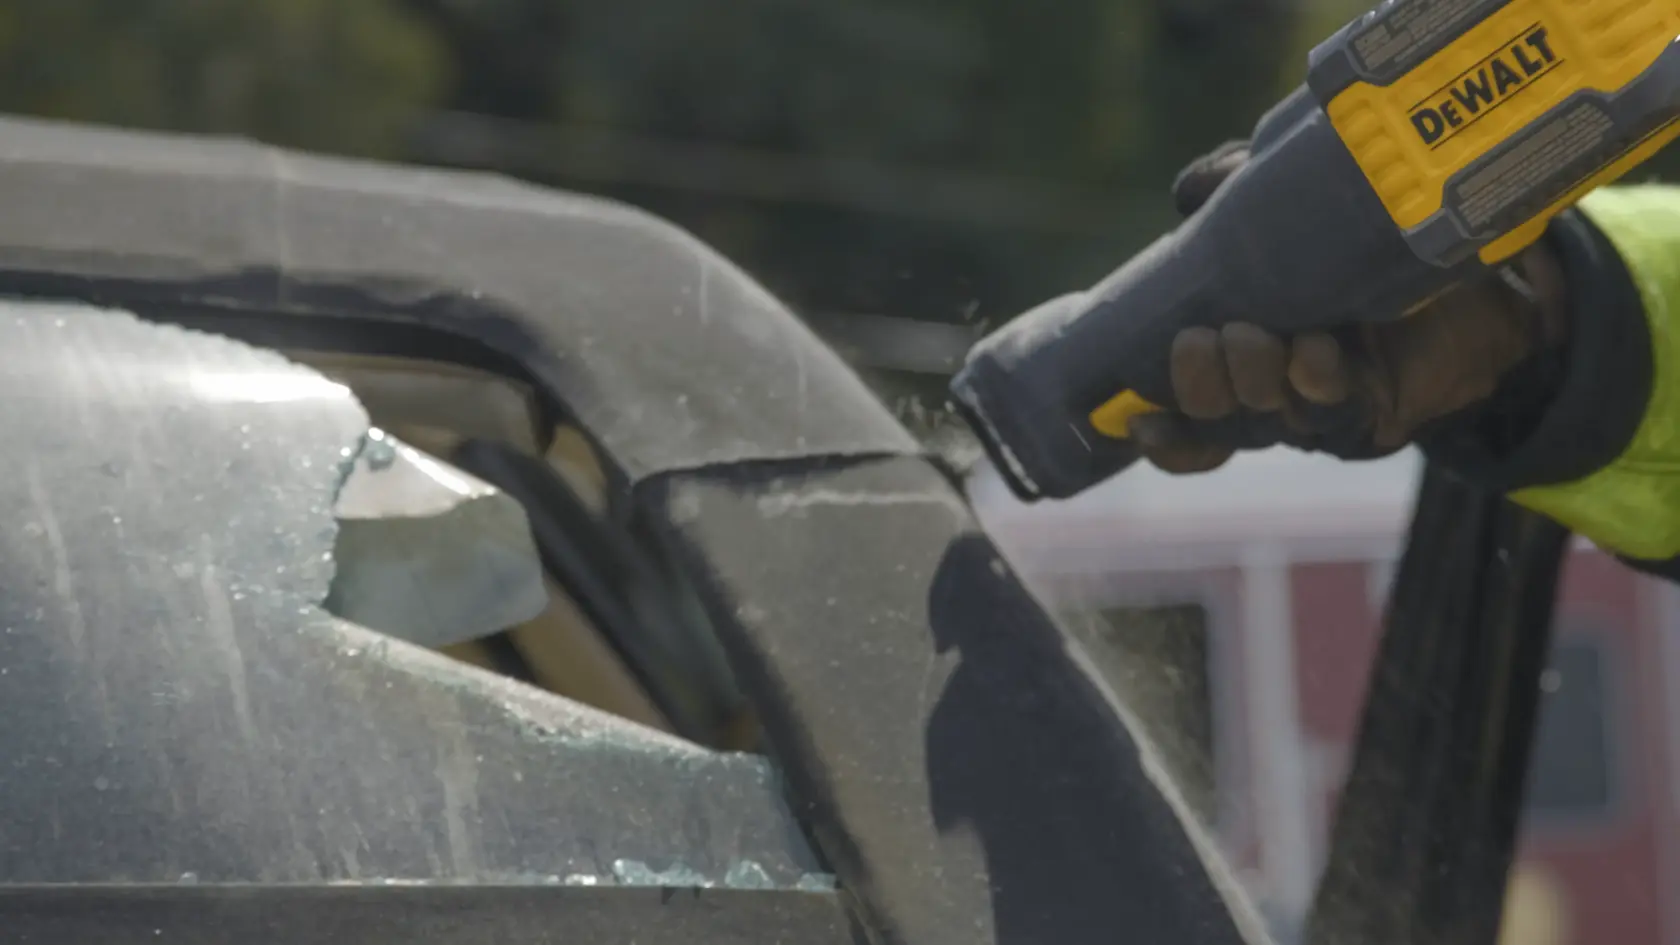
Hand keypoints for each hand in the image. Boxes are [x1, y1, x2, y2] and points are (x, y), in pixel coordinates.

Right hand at [1130, 141, 1572, 473]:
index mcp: (1239, 364)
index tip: (1135, 414)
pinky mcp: (1374, 413)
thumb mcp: (1296, 204)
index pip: (1187, 421)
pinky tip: (1314, 354)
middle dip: (1198, 391)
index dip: (1162, 433)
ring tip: (1255, 337)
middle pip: (1217, 424)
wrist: (1483, 278)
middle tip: (1198, 342)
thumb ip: (1239, 186)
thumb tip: (1189, 191)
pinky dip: (1315, 385)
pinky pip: (1334, 414)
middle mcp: (1275, 399)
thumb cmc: (1370, 241)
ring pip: (1267, 422)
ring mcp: (1322, 411)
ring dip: (1251, 385)